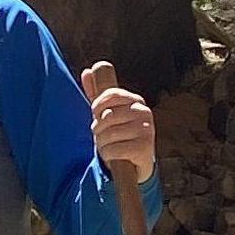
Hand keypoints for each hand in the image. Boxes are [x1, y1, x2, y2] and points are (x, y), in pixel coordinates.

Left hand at [81, 61, 156, 181]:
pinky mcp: (144, 149)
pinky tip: (113, 156)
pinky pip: (114, 150)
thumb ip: (97, 93)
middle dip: (98, 129)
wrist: (135, 163)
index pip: (111, 94)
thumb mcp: (109, 113)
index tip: (96, 115)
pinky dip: (108, 155)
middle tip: (102, 136)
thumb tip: (87, 71)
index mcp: (136, 100)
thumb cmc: (120, 134)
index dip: (97, 106)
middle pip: (107, 116)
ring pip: (109, 134)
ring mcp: (146, 131)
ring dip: (102, 144)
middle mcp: (144, 113)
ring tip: (108, 147)